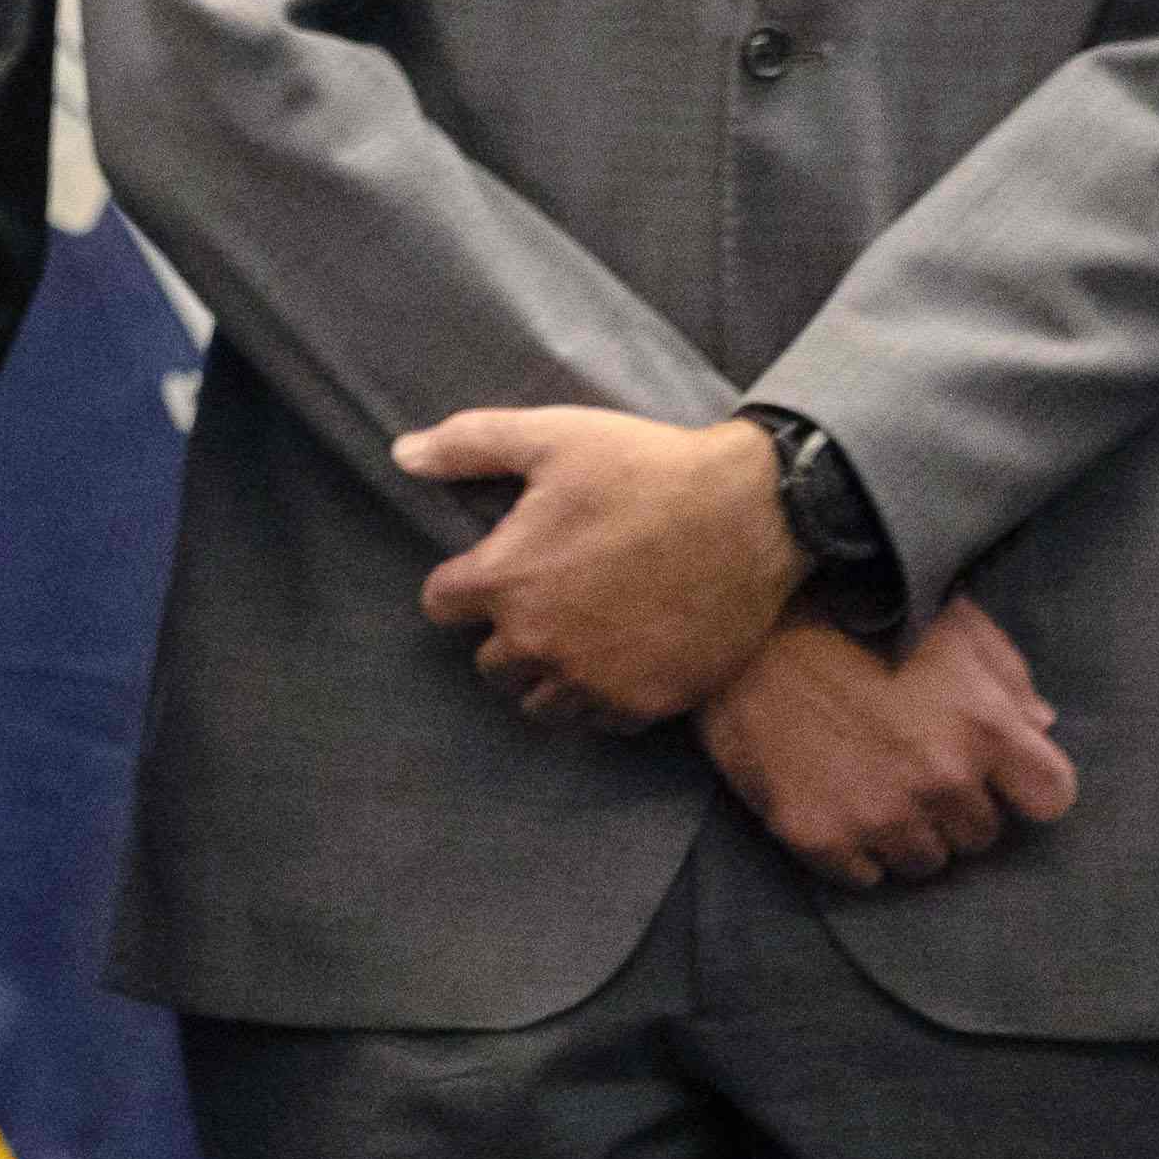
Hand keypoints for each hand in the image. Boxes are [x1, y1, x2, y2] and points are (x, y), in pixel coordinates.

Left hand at [402, 408, 803, 728]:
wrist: (755, 513)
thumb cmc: (646, 468)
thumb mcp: (552, 437)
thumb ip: (468, 445)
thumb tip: (403, 455)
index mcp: (506, 579)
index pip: (441, 605)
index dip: (462, 583)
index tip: (494, 567)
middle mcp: (540, 642)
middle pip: (489, 662)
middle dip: (505, 632)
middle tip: (544, 599)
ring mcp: (594, 679)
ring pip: (538, 702)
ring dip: (546, 674)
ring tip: (576, 637)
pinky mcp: (645, 704)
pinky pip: (597, 722)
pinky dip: (600, 698)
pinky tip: (618, 660)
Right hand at [699, 594, 1077, 889]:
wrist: (738, 621)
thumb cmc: (852, 608)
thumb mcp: (948, 619)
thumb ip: (1006, 673)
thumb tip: (1040, 724)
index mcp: (985, 726)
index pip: (1051, 797)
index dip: (1024, 783)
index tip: (998, 770)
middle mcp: (941, 779)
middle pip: (982, 835)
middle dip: (956, 804)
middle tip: (913, 764)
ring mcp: (879, 813)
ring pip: (924, 862)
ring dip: (907, 831)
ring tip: (870, 784)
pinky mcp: (818, 834)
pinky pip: (863, 876)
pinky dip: (854, 850)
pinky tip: (835, 803)